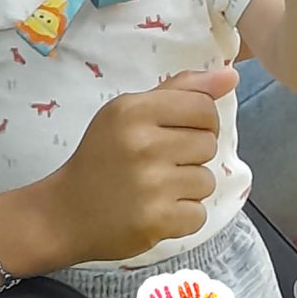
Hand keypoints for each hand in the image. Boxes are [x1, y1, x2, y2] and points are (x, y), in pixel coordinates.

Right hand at [38, 67, 236, 264]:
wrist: (65, 212)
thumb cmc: (102, 155)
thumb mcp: (129, 111)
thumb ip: (181, 89)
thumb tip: (231, 76)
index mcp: (134, 110)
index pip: (204, 107)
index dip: (203, 121)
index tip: (183, 131)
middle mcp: (143, 144)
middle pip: (209, 143)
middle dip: (192, 154)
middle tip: (161, 162)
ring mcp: (151, 185)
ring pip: (207, 180)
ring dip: (188, 187)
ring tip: (157, 187)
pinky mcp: (156, 221)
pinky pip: (199, 214)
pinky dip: (182, 216)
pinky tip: (156, 210)